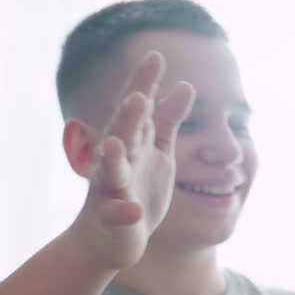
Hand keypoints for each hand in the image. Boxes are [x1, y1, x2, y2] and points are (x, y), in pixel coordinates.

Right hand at [67, 50, 195, 270]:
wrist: (109, 238)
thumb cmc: (134, 188)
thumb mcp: (157, 150)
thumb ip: (168, 119)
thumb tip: (185, 84)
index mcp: (132, 141)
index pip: (138, 107)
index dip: (144, 83)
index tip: (156, 56)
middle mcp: (117, 159)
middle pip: (122, 132)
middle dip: (128, 115)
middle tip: (138, 96)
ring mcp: (111, 188)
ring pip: (110, 169)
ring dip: (113, 157)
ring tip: (116, 144)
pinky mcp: (111, 217)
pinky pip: (116, 213)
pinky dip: (123, 211)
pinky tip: (133, 210)